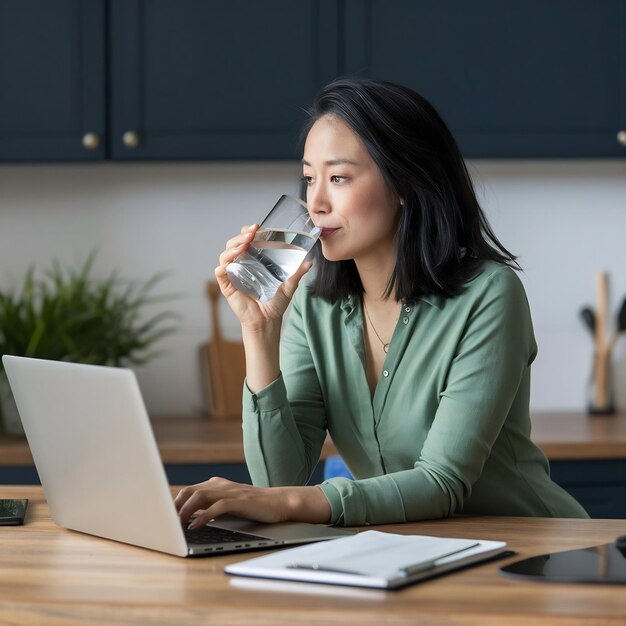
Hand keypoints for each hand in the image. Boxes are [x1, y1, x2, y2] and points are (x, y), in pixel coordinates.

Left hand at [174, 477, 330, 528]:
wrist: (279, 502)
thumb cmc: (254, 505)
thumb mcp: (229, 503)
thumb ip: (211, 505)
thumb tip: (188, 518)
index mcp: (216, 484)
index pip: (189, 490)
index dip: (173, 502)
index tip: (162, 517)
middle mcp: (220, 485)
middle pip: (190, 491)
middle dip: (174, 505)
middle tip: (165, 521)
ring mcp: (230, 492)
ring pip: (200, 496)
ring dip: (186, 510)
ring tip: (177, 524)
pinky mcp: (240, 501)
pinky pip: (217, 507)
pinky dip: (204, 516)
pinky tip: (195, 527)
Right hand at [214, 224, 312, 331]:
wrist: (267, 321)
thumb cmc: (275, 304)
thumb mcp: (289, 285)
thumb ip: (298, 273)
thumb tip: (310, 262)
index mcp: (252, 261)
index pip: (246, 241)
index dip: (248, 232)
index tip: (257, 227)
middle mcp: (241, 265)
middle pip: (234, 245)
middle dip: (240, 236)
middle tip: (251, 233)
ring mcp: (233, 275)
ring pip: (225, 256)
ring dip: (232, 248)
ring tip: (244, 246)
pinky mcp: (227, 287)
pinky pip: (220, 274)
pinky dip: (222, 268)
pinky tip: (227, 265)